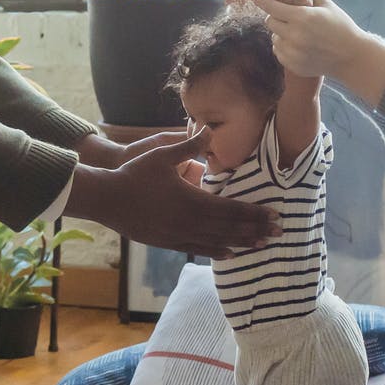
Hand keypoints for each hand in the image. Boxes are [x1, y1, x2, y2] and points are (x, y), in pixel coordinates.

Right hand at [65, 129, 279, 258]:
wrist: (106, 198)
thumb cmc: (133, 174)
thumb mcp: (161, 154)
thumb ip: (189, 146)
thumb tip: (210, 130)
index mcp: (192, 200)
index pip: (231, 208)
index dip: (254, 213)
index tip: (274, 215)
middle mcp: (189, 221)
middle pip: (229, 228)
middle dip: (255, 230)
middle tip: (279, 233)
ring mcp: (178, 235)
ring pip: (217, 241)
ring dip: (241, 243)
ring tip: (262, 246)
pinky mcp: (167, 242)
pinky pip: (197, 248)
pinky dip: (217, 251)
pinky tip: (230, 254)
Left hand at [242, 0, 372, 79]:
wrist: (351, 57)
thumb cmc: (340, 26)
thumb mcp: (325, 3)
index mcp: (303, 18)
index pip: (272, 6)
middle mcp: (296, 36)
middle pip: (270, 22)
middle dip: (276, 16)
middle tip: (291, 15)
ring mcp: (293, 53)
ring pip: (274, 37)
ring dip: (281, 32)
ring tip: (300, 32)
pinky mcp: (293, 65)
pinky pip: (278, 51)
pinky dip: (284, 46)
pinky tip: (301, 44)